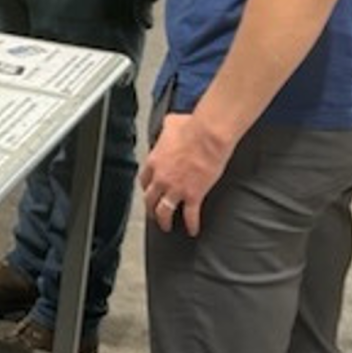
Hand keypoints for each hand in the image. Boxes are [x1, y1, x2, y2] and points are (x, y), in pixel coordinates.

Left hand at [139, 110, 231, 236]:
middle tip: (153, 214)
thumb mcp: (172, 123)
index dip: (146, 188)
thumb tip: (170, 122)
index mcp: (154, 162)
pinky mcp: (193, 195)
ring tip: (167, 226)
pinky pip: (190, 216)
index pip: (144, 180)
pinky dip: (191, 225)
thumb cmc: (192, 128)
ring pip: (164, 212)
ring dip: (164, 221)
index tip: (149, 191)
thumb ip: (167, 127)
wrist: (207, 135)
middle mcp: (161, 178)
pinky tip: (193, 230)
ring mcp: (176, 189)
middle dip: (150, 208)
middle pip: (149, 199)